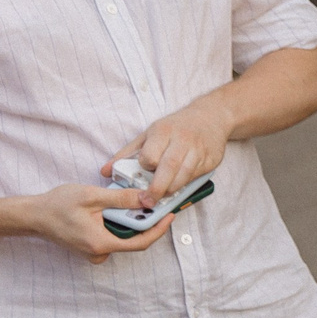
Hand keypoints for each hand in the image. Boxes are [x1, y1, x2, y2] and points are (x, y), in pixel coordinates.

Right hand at [22, 183, 170, 262]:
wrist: (32, 215)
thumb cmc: (56, 205)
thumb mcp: (91, 196)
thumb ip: (121, 199)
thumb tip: (148, 199)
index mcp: (101, 243)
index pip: (141, 242)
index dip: (159, 229)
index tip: (170, 216)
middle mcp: (99, 252)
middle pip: (134, 240)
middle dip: (146, 222)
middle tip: (155, 203)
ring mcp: (94, 251)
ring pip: (123, 237)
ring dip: (131, 221)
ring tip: (133, 202)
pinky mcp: (91, 247)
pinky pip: (113, 237)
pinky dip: (119, 224)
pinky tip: (116, 209)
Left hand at [111, 96, 233, 199]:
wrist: (210, 117)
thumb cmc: (175, 127)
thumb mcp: (148, 134)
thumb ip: (127, 154)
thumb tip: (105, 171)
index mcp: (163, 131)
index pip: (150, 155)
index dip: (145, 168)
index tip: (141, 174)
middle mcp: (182, 140)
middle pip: (168, 168)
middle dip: (157, 188)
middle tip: (148, 201)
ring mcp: (198, 150)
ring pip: (184, 175)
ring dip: (171, 189)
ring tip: (162, 196)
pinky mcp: (211, 159)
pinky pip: (196, 176)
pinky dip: (185, 184)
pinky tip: (177, 186)